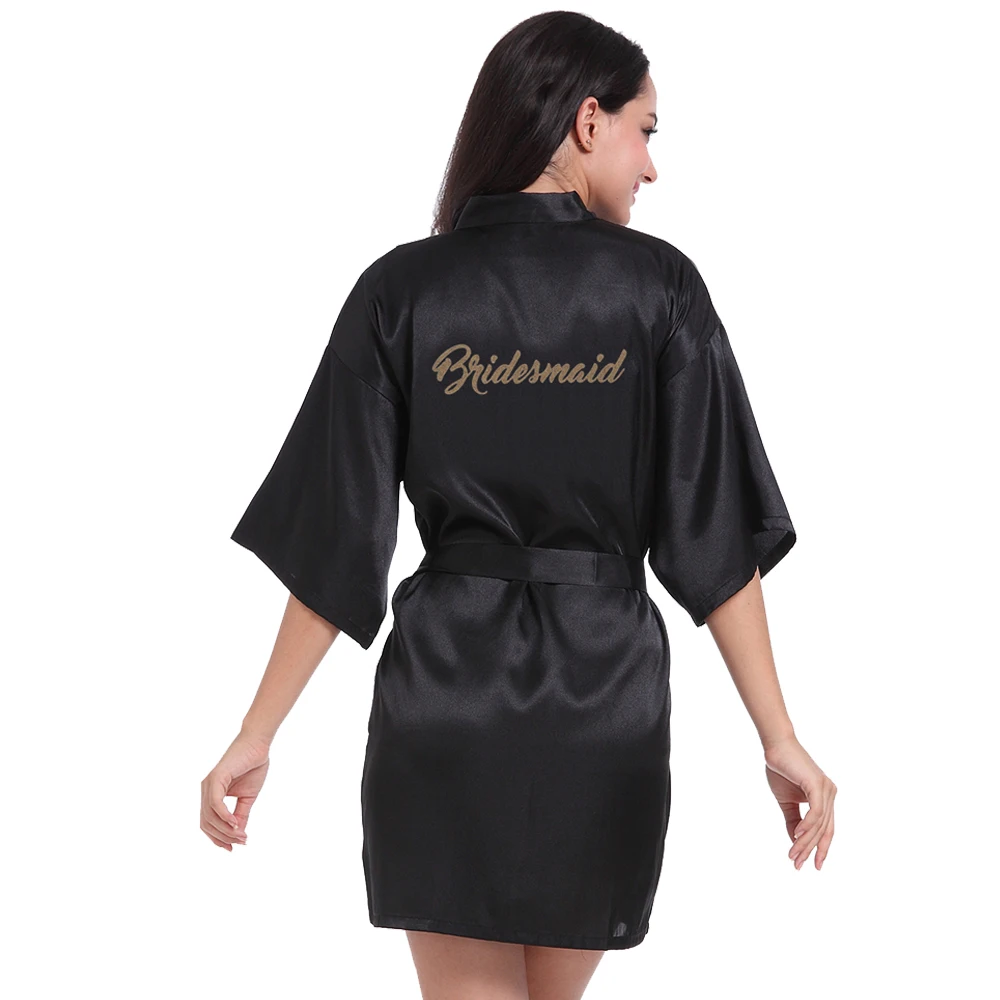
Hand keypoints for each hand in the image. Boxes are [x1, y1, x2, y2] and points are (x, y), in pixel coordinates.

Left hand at [200, 732, 270, 850]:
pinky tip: (236, 823)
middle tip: (241, 842)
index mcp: (211, 795)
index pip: (207, 823)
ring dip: (226, 830)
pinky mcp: (216, 778)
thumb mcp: (248, 797)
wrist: (258, 744)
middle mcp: (206, 790)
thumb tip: (240, 834)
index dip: (218, 838)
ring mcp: (208, 784)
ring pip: (210, 816)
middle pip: (206, 824)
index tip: (234, 848)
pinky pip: (215, 804)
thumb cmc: (253, 766)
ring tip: (242, 835)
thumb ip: (241, 814)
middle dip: (223, 837)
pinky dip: (224, 816)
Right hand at [763, 736, 835, 869]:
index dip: (819, 848)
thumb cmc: (781, 769)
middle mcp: (830, 794)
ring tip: (792, 855)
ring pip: (819, 824)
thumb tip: (794, 842)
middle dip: (810, 850)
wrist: (776, 746)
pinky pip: (816, 812)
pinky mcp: (817, 785)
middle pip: (823, 830)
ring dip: (805, 842)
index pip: (826, 829)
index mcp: (825, 798)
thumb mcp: (786, 801)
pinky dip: (807, 826)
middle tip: (797, 864)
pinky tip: (796, 836)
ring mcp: (826, 789)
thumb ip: (793, 820)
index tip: (811, 865)